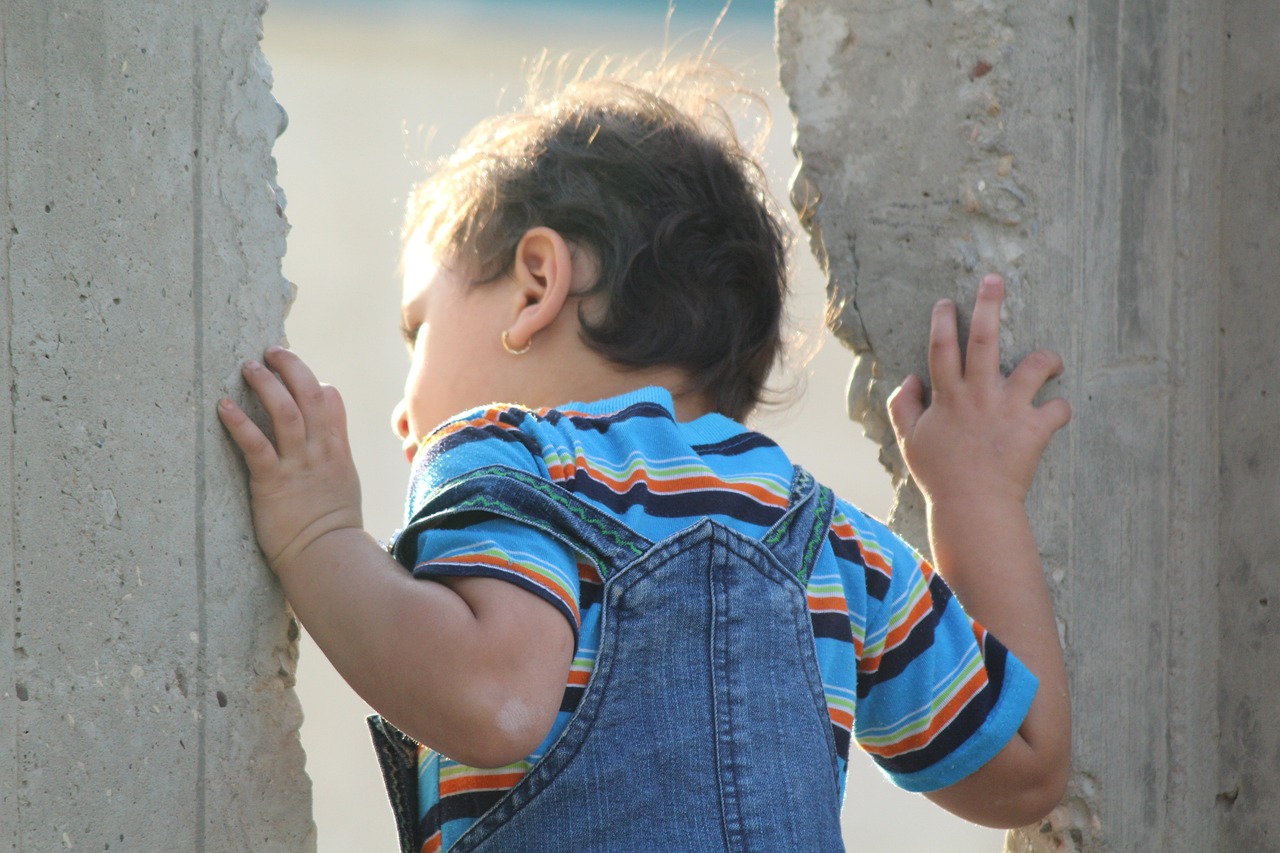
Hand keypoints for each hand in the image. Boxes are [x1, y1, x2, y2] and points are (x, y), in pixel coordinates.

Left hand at [217, 347, 362, 573]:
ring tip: (248, 366)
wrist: (326, 557)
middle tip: (271, 351)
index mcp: (336, 450)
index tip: (294, 370)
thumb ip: (334, 454)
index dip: (312, 381)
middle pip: (310, 395)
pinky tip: (223, 406)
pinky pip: (256, 445)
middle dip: (291, 368)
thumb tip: (327, 437)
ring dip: (267, 385)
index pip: (330, 401)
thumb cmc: (332, 527)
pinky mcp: (273, 483)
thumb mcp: (343, 483)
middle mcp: (319, 452)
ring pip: (286, 412)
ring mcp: (298, 466)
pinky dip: (239, 423)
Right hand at [886, 274, 1070, 506]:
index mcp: (948, 397)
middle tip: (994, 279)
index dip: (942, 321)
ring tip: (1051, 359)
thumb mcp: (909, 442)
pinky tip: (1054, 414)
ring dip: (1048, 357)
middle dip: (989, 305)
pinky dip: (1059, 409)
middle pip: (984, 339)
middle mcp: (979, 396)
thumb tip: (909, 378)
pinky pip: (1058, 408)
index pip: (941, 348)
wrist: (973, 507)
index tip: (945, 302)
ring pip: (1036, 366)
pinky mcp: (1035, 429)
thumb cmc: (940, 475)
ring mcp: (1009, 410)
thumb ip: (902, 407)